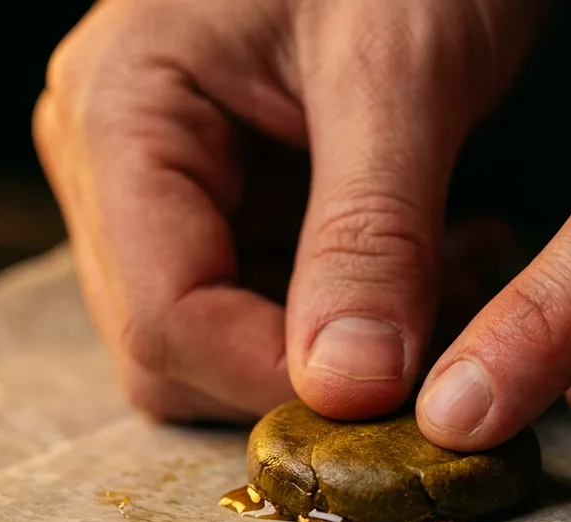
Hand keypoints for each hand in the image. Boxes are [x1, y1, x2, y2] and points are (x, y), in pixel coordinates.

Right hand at [35, 0, 544, 421]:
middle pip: (174, 342)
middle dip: (307, 365)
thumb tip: (346, 389)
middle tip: (437, 336)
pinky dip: (359, 304)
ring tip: (456, 269)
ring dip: (346, 340)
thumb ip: (369, 233)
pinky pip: (271, 296)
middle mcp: (114, 152)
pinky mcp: (226, 187)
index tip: (395, 401)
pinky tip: (440, 254)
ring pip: (227, 333)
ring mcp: (165, 174)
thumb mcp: (398, 72)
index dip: (273, 378)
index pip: (162, 314)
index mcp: (121, 108)